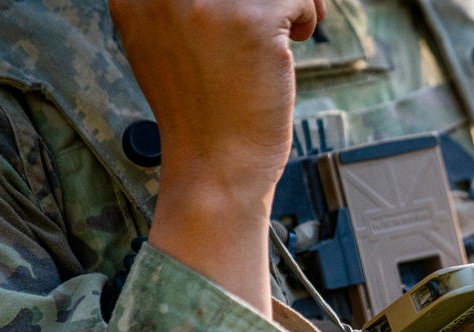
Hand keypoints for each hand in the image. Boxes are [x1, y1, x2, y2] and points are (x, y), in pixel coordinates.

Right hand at [109, 0, 324, 314]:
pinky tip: (298, 42)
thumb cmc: (203, 119)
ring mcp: (208, 4)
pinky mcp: (252, 22)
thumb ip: (183, 8)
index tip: (245, 10)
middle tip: (283, 12)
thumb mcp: (166, 49)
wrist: (215, 172)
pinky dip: (307, 15)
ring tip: (294, 28)